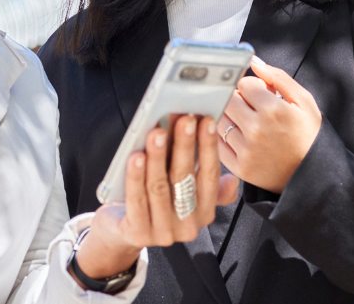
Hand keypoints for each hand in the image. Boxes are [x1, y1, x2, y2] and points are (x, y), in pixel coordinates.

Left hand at [75, 116, 239, 280]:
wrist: (122, 233)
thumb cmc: (155, 203)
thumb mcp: (183, 194)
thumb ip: (202, 182)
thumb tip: (231, 178)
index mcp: (204, 212)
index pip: (210, 176)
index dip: (209, 147)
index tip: (206, 120)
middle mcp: (187, 226)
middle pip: (185, 179)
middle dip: (185, 146)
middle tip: (184, 119)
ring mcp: (163, 232)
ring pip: (159, 188)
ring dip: (158, 157)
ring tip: (156, 132)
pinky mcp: (137, 234)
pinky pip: (136, 200)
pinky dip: (136, 176)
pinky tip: (136, 156)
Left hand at [217, 57, 322, 193]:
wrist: (312, 174)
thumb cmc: (308, 134)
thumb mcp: (304, 101)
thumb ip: (278, 77)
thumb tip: (253, 61)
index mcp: (273, 109)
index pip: (244, 84)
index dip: (253, 86)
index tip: (261, 94)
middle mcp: (256, 129)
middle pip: (228, 99)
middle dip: (238, 99)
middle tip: (251, 107)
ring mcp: (246, 150)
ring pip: (220, 120)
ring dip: (229, 116)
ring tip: (245, 122)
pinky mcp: (239, 167)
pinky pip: (218, 143)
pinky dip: (224, 137)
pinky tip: (239, 137)